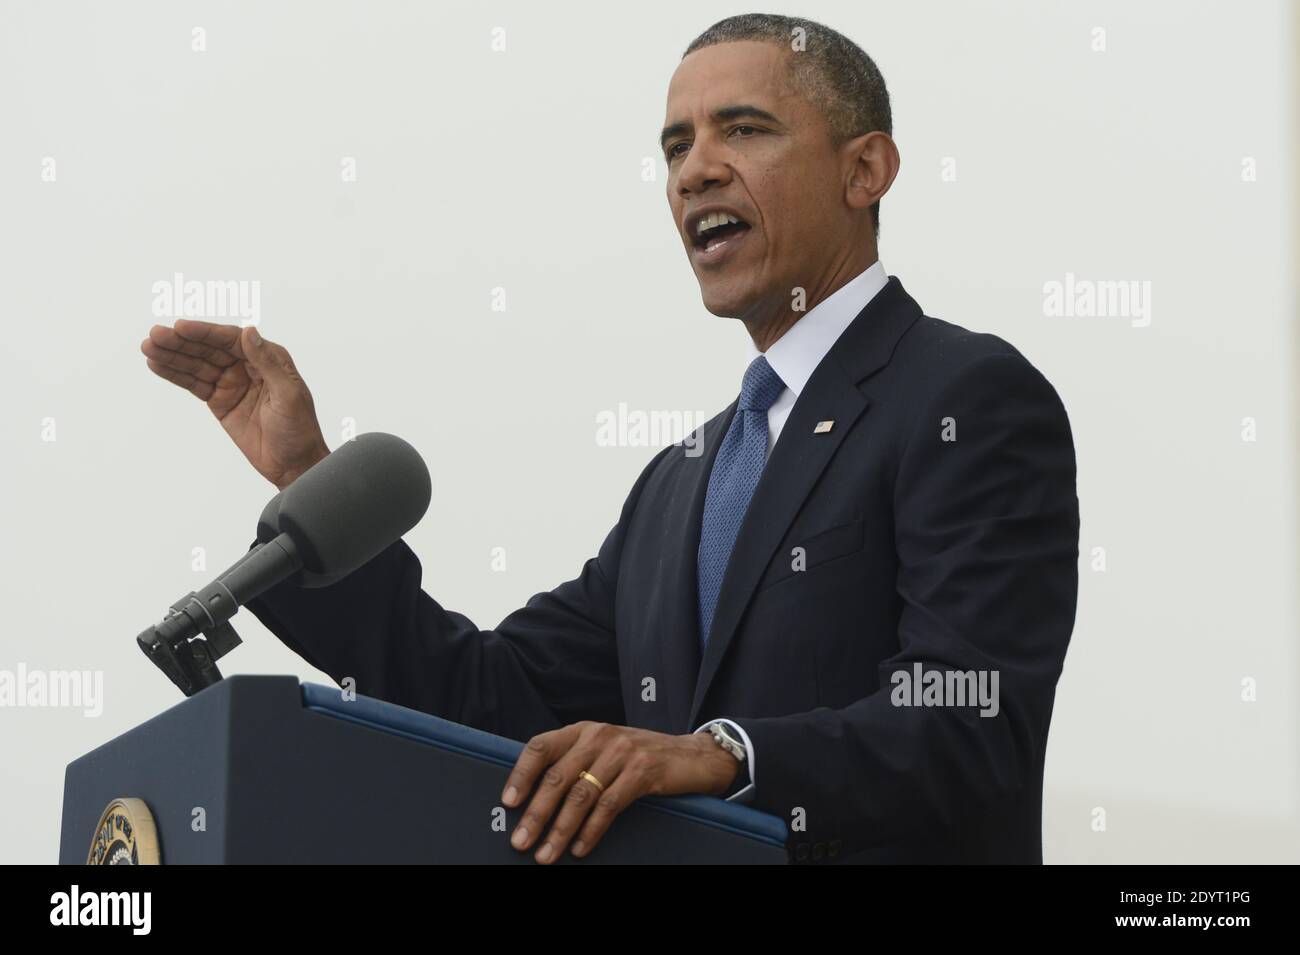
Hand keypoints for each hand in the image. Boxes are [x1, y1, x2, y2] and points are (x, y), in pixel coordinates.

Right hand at [141, 320, 330, 489]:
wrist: (294, 464)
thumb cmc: (299, 429)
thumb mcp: (288, 394)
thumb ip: (267, 363)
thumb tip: (249, 332)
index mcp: (269, 358)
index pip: (232, 340)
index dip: (205, 332)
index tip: (179, 327)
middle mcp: (248, 366)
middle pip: (210, 349)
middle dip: (182, 341)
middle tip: (155, 335)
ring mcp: (232, 382)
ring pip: (198, 364)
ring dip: (173, 355)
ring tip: (148, 347)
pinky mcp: (220, 400)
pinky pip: (195, 383)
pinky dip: (175, 374)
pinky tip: (157, 364)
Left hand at [501, 721, 739, 863]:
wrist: (693, 755)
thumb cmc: (640, 757)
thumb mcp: (605, 750)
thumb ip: (575, 763)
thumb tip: (534, 798)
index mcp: (583, 730)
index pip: (541, 746)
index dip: (521, 774)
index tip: (508, 802)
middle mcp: (599, 736)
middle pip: (557, 777)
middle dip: (536, 814)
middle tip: (520, 841)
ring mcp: (622, 753)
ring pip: (581, 795)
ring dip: (559, 829)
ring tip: (546, 854)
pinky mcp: (643, 772)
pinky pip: (609, 806)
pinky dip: (591, 831)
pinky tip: (580, 848)